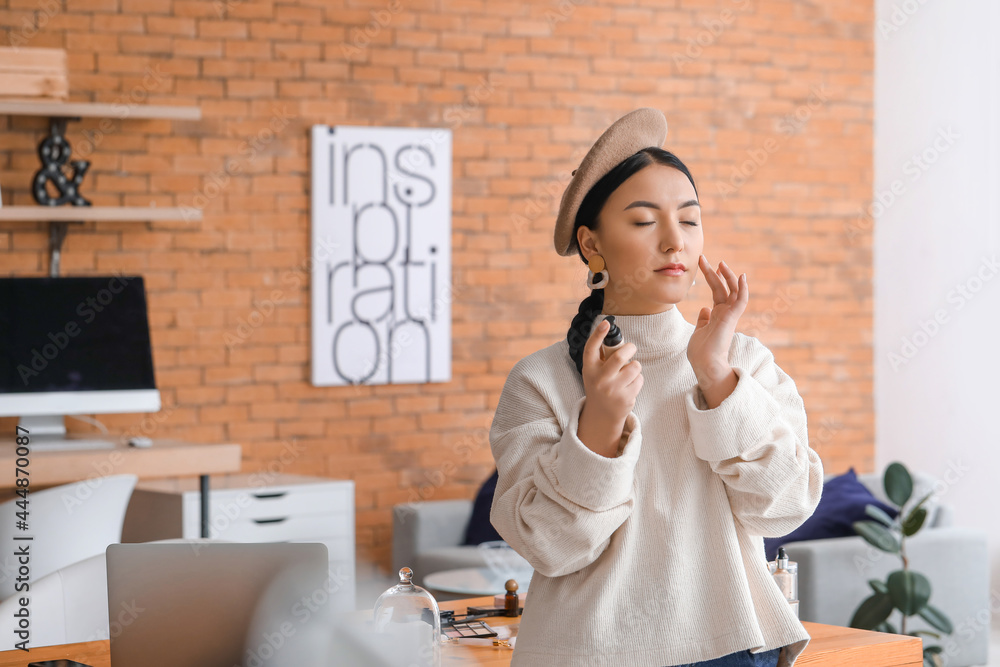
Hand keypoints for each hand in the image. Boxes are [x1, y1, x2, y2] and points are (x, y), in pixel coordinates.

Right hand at [577, 318, 642, 455]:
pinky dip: (638, 379)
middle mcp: (599, 380)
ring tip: (629, 371)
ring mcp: (613, 390)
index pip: (591, 348)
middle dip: (630, 348)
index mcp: (589, 369)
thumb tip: (612, 330)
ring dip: (635, 366)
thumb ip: (601, 355)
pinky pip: (640, 380)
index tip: (606, 323)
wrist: (602, 414)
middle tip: (631, 348)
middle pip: (619, 356)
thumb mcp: (594, 371)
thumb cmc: (600, 384)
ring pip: (634, 367)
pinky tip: (630, 385)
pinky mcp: (626, 398)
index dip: (598, 334)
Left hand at [687, 255, 748, 385]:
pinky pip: (741, 301)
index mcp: (718, 315)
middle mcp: (725, 313)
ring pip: (734, 291)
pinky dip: (743, 289)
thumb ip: (703, 320)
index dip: (711, 277)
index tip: (703, 265)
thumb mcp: (699, 331)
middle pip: (723, 287)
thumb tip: (704, 309)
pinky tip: (741, 276)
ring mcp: (729, 315)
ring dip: (728, 276)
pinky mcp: (732, 319)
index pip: (717, 291)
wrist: (704, 365)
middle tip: (705, 258)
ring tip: (720, 263)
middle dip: (715, 272)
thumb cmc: (701, 352)